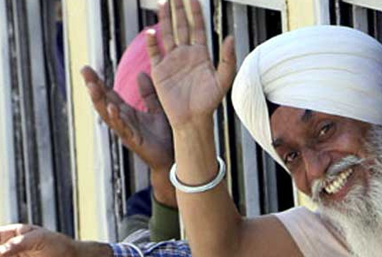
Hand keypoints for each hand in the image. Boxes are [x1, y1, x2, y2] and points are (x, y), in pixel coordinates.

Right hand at [81, 66, 175, 205]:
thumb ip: (148, 94)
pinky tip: (111, 107)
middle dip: (93, 86)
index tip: (87, 68)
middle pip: (103, 101)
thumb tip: (140, 73)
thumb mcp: (156, 110)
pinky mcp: (133, 140)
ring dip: (99, 100)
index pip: (109, 94)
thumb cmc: (163, 137)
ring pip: (108, 114)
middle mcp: (123, 121)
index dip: (98, 81)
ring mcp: (126, 131)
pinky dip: (116, 117)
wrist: (172, 159)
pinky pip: (123, 128)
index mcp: (127, 113)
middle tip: (84, 70)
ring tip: (92, 85)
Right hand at [146, 0, 235, 125]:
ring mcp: (172, 61)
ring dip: (164, 19)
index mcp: (201, 54)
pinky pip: (154, 53)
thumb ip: (228, 59)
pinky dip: (152, 43)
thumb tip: (229, 37)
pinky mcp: (160, 71)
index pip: (197, 27)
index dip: (195, 12)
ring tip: (163, 3)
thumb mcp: (223, 80)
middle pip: (181, 26)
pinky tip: (151, 32)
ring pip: (167, 34)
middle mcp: (186, 54)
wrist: (193, 119)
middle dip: (178, 9)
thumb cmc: (209, 102)